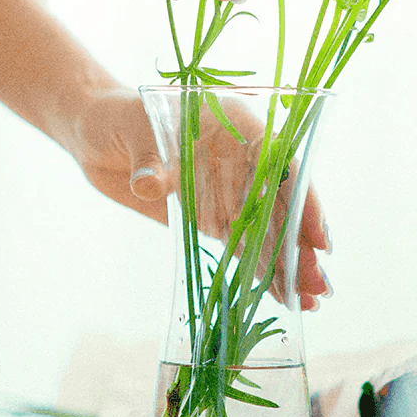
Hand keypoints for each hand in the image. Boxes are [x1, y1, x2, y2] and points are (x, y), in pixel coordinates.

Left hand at [73, 89, 330, 310]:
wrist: (96, 134)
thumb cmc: (120, 117)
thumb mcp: (134, 130)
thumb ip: (149, 159)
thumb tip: (149, 184)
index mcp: (235, 122)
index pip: (279, 159)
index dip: (302, 196)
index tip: (318, 235)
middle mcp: (239, 157)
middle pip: (281, 200)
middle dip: (302, 242)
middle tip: (319, 283)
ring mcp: (227, 187)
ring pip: (268, 227)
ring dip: (288, 262)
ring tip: (310, 300)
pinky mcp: (210, 215)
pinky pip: (242, 243)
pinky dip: (260, 269)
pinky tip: (281, 296)